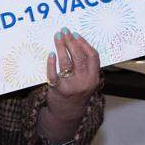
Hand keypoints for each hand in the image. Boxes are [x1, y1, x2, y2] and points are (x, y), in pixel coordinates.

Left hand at [40, 28, 101, 142]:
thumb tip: (76, 43)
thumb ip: (86, 67)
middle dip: (71, 41)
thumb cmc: (77, 92)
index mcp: (94, 78)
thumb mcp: (88, 81)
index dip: (84, 44)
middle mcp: (84, 81)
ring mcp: (71, 85)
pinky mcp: (58, 89)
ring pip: (66, 62)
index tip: (76, 35)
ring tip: (57, 37)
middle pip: (78, 56)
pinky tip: (51, 54)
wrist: (67, 113)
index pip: (93, 56)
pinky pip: (53, 74)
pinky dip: (51, 63)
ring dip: (61, 47)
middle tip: (65, 31)